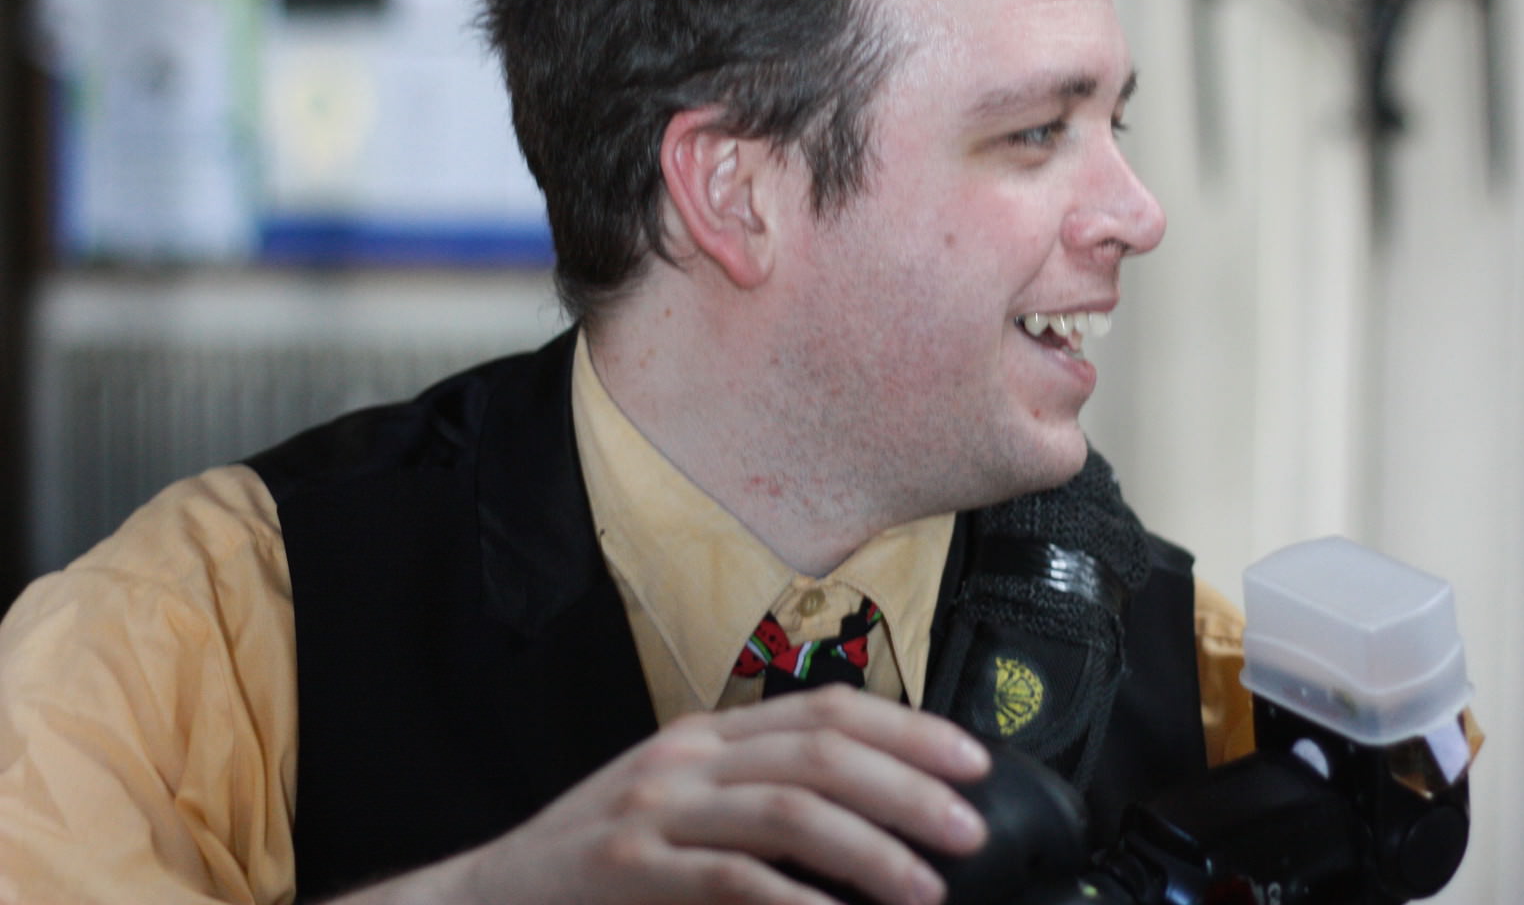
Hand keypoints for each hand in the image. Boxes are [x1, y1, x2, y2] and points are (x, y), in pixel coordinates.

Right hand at [336, 686, 990, 904]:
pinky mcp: (627, 867)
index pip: (828, 709)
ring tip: (924, 887)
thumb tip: (868, 818)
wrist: (480, 904)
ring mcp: (654, 811)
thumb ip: (756, 804)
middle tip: (968, 827)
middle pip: (821, 751)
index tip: (972, 761)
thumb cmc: (593, 869)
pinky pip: (729, 877)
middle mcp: (687, 759)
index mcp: (707, 738)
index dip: (908, 729)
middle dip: (908, 786)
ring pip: (787, 807)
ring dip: (870, 847)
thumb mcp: (679, 813)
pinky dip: (792, 900)